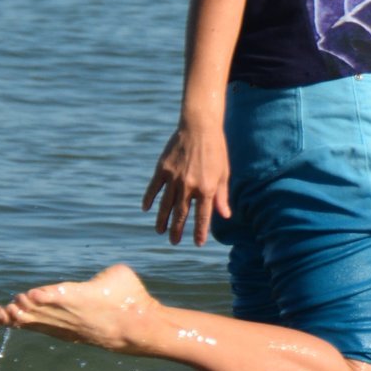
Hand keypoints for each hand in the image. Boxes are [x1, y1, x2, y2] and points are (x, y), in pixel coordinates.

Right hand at [142, 119, 230, 246]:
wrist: (200, 126)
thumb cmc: (216, 149)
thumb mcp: (224, 173)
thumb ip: (222, 196)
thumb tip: (225, 216)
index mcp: (207, 188)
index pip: (203, 216)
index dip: (200, 231)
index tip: (198, 243)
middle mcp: (189, 186)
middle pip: (181, 214)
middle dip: (177, 230)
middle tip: (174, 242)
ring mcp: (174, 178)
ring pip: (166, 205)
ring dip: (163, 220)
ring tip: (160, 231)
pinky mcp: (163, 169)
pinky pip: (154, 188)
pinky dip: (149, 199)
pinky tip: (146, 209)